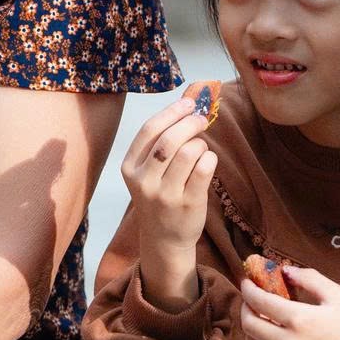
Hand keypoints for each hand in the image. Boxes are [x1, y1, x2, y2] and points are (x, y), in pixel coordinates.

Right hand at [121, 92, 218, 307]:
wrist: (164, 238)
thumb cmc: (159, 196)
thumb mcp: (149, 171)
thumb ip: (162, 140)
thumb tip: (189, 101)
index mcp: (129, 168)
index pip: (149, 131)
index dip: (172, 112)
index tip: (190, 103)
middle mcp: (144, 181)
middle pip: (169, 140)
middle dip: (189, 123)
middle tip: (202, 119)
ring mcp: (165, 195)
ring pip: (188, 152)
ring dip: (200, 143)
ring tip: (201, 149)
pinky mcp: (188, 203)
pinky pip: (204, 168)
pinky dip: (210, 158)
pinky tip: (208, 161)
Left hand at [238, 265, 339, 339]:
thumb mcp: (336, 294)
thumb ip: (308, 278)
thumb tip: (284, 271)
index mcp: (300, 320)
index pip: (258, 302)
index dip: (248, 289)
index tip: (247, 282)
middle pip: (248, 324)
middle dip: (245, 308)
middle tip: (251, 299)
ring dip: (251, 328)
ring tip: (261, 317)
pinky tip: (275, 334)